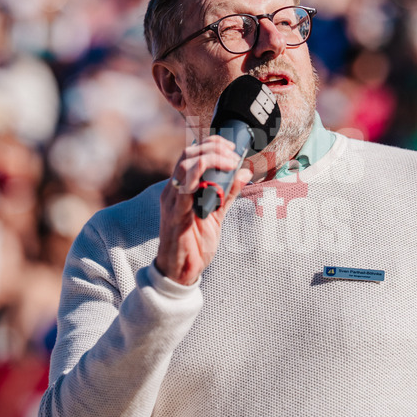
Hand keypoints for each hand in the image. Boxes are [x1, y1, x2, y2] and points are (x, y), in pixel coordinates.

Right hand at [155, 136, 251, 285]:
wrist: (181, 271)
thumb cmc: (196, 243)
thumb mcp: (217, 214)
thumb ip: (229, 193)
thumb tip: (245, 172)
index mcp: (181, 187)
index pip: (191, 154)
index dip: (211, 144)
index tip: (232, 147)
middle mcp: (173, 190)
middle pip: (188, 154)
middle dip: (213, 148)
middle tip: (234, 154)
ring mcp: (172, 201)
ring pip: (184, 166)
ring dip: (210, 159)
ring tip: (230, 164)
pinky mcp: (175, 214)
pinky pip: (184, 190)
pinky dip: (201, 179)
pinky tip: (217, 181)